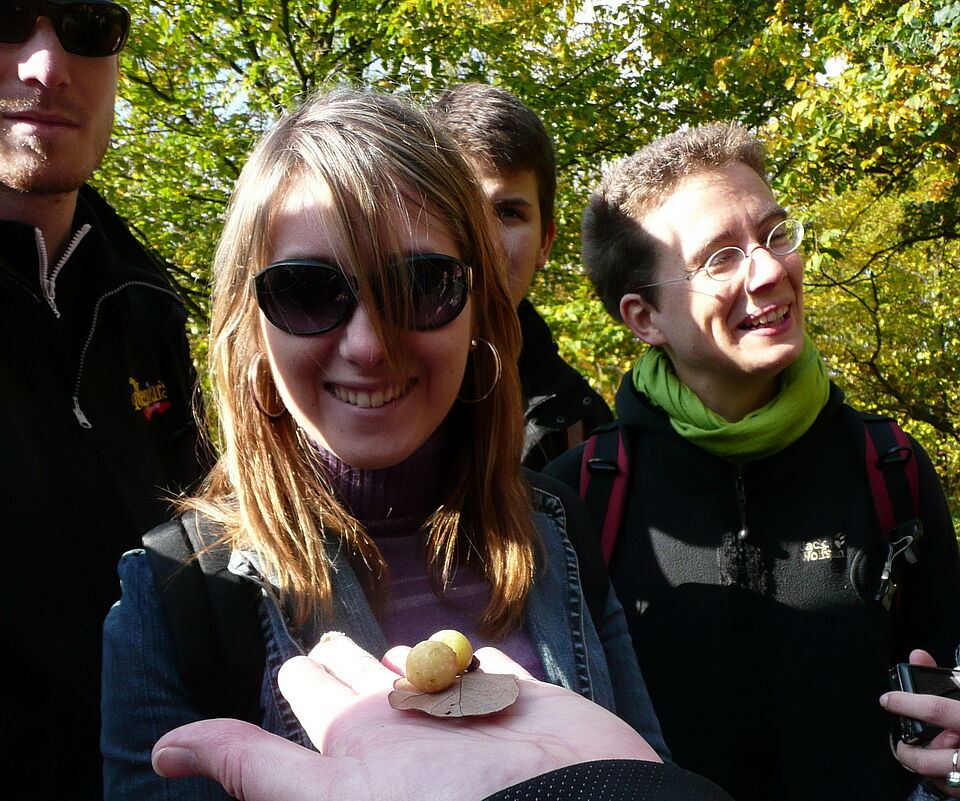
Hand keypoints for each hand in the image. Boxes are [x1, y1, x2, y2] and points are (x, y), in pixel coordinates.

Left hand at [152, 632, 659, 800]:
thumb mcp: (333, 800)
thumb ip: (254, 770)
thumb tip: (164, 752)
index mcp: (366, 751)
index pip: (322, 702)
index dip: (303, 679)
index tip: (290, 662)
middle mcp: (415, 733)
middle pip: (373, 688)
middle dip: (349, 663)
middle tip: (327, 643)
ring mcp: (474, 720)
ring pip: (433, 681)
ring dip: (414, 665)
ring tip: (394, 651)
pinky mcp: (528, 707)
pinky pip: (497, 678)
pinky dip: (485, 668)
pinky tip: (474, 658)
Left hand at [881, 649, 959, 797]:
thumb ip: (950, 677)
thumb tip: (918, 656)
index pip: (937, 709)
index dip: (906, 703)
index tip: (888, 700)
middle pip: (930, 760)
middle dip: (909, 753)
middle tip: (902, 744)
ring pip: (939, 779)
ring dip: (924, 767)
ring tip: (919, 754)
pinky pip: (952, 789)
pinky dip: (942, 778)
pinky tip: (941, 765)